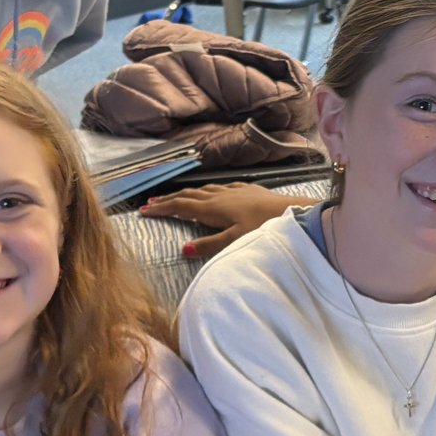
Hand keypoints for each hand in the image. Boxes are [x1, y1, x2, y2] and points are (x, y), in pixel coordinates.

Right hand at [135, 184, 293, 258]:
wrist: (292, 212)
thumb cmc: (264, 228)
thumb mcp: (234, 241)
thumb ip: (208, 245)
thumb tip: (182, 249)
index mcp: (213, 209)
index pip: (180, 206)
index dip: (161, 208)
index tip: (144, 210)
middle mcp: (220, 196)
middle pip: (188, 195)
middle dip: (168, 198)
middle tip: (151, 202)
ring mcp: (234, 190)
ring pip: (203, 189)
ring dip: (186, 193)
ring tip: (175, 196)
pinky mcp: (247, 188)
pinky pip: (220, 187)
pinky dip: (208, 190)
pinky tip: (211, 191)